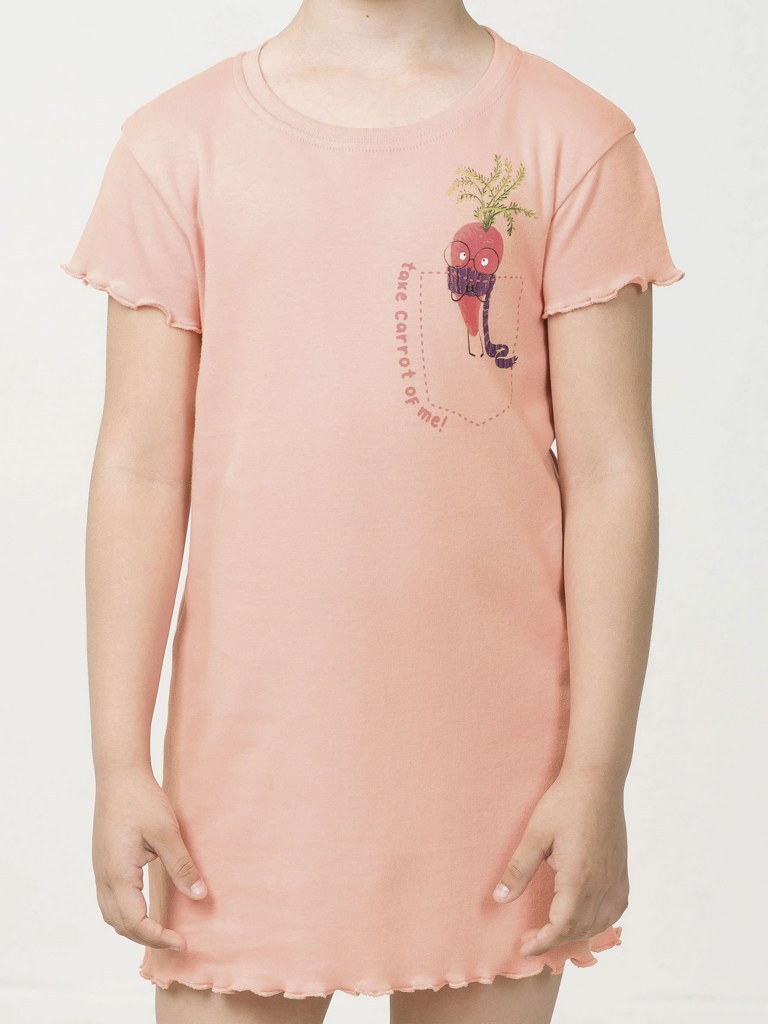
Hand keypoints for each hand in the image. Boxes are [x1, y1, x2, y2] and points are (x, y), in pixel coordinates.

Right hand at [92, 767, 206, 950]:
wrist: (119, 775)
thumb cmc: (142, 800)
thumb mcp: (167, 832)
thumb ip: (182, 866)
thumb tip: (200, 896)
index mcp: (117, 874)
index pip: (134, 922)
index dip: (157, 937)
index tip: (182, 941)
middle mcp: (103, 877)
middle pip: (119, 924)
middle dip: (146, 937)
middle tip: (175, 938)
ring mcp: (100, 870)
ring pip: (111, 914)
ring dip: (134, 926)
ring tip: (161, 927)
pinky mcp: (103, 862)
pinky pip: (110, 899)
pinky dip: (126, 912)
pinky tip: (145, 905)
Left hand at [492, 772, 628, 957]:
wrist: (597, 781)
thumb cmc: (564, 803)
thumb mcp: (535, 835)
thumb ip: (518, 870)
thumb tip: (500, 898)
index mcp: (578, 879)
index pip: (561, 927)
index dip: (542, 942)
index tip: (525, 947)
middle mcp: (601, 884)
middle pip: (580, 929)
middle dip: (554, 940)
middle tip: (531, 938)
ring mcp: (615, 877)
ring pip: (601, 922)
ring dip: (577, 933)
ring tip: (555, 929)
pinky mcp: (622, 869)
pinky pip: (617, 907)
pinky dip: (602, 920)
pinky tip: (589, 915)